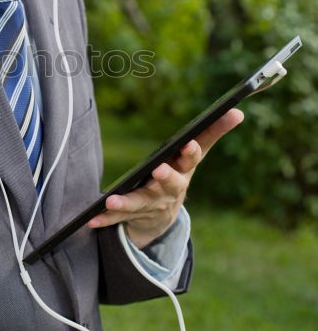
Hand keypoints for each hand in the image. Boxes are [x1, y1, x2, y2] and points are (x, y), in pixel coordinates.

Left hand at [86, 108, 244, 248]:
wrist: (162, 218)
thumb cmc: (178, 174)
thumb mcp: (193, 155)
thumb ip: (212, 133)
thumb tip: (238, 111)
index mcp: (183, 172)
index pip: (191, 160)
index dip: (191, 152)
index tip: (189, 143)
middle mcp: (168, 191)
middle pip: (169, 184)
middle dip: (166, 177)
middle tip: (160, 169)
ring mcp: (150, 205)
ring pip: (139, 203)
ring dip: (126, 202)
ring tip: (111, 200)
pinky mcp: (131, 216)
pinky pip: (116, 218)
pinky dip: (105, 219)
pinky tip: (91, 219)